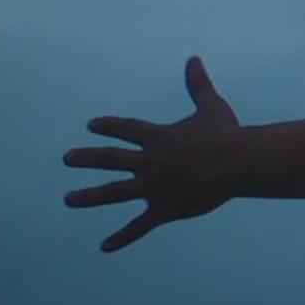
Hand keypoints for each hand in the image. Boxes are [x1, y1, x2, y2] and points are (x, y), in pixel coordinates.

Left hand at [63, 56, 248, 252]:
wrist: (237, 163)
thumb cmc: (226, 134)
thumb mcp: (210, 106)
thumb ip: (197, 84)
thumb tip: (193, 58)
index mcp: (157, 138)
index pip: (125, 129)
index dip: (108, 125)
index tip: (92, 125)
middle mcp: (148, 162)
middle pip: (109, 159)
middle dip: (86, 158)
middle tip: (68, 159)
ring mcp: (153, 187)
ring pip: (113, 193)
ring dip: (89, 196)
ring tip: (69, 199)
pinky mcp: (163, 209)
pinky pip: (138, 226)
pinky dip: (122, 237)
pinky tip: (104, 246)